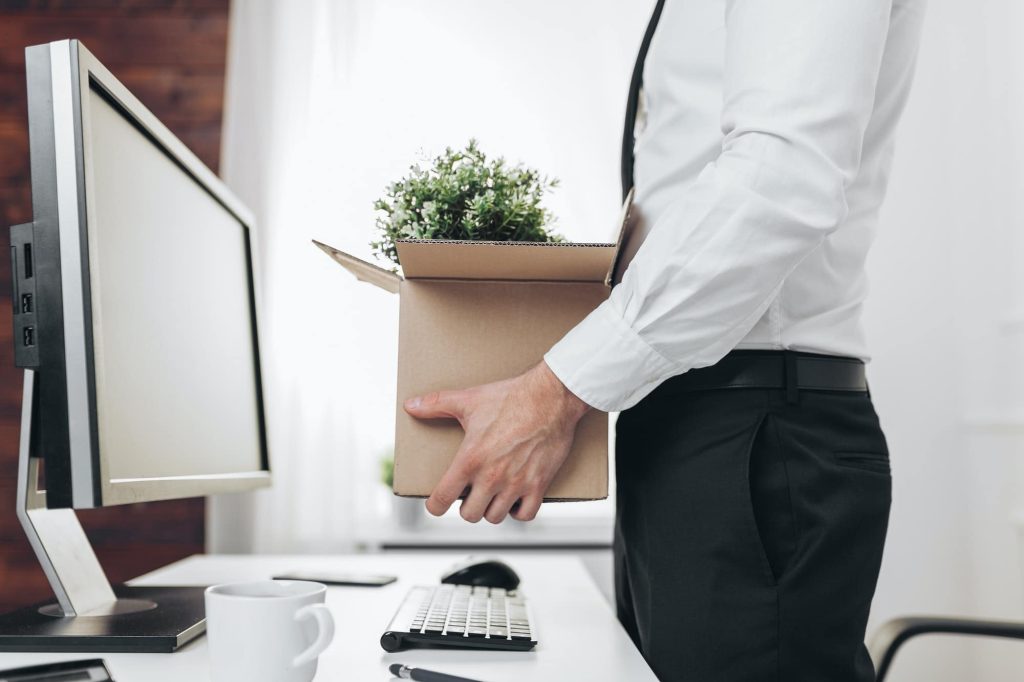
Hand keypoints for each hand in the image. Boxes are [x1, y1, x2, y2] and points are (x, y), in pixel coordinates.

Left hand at [404, 361, 590, 523]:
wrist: (550, 396)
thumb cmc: (511, 397)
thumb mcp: (469, 400)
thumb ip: (436, 404)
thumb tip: (411, 405)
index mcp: (470, 459)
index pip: (442, 500)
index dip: (435, 505)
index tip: (438, 502)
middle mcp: (491, 476)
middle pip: (469, 515)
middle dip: (467, 506)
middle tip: (471, 494)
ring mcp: (516, 483)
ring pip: (495, 517)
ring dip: (492, 509)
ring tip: (492, 495)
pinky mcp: (539, 484)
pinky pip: (526, 515)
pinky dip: (519, 511)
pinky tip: (516, 499)